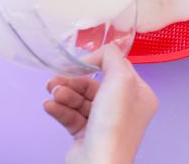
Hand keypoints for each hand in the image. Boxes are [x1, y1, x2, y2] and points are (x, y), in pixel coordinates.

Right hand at [44, 45, 157, 163]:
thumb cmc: (114, 121)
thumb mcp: (121, 78)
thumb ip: (111, 56)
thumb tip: (99, 53)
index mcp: (139, 95)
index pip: (117, 69)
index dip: (97, 63)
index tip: (79, 62)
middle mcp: (124, 108)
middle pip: (94, 84)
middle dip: (73, 81)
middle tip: (55, 80)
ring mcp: (105, 123)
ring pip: (80, 100)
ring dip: (64, 94)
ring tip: (52, 94)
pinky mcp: (86, 136)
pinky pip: (72, 116)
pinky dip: (60, 109)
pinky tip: (49, 106)